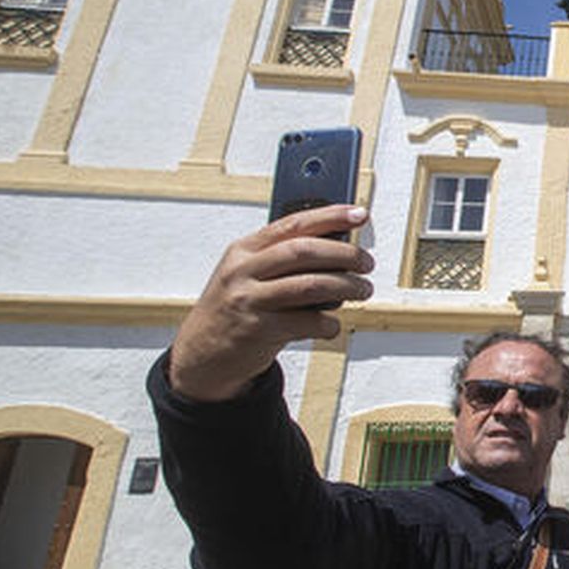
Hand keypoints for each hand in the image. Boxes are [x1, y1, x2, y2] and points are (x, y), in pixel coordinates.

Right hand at [169, 205, 372, 400]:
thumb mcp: (248, 274)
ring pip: (311, 285)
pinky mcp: (258, 331)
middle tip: (367, 263)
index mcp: (244, 250)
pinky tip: (331, 324)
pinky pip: (308, 322)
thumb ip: (283, 258)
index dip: (330, 216)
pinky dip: (329, 323)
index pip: (293, 224)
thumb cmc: (235, 308)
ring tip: (362, 290)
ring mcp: (249, 301)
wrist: (202, 354)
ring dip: (347, 287)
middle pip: (304, 251)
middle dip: (345, 255)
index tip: (359, 214)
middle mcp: (244, 271)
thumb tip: (339, 248)